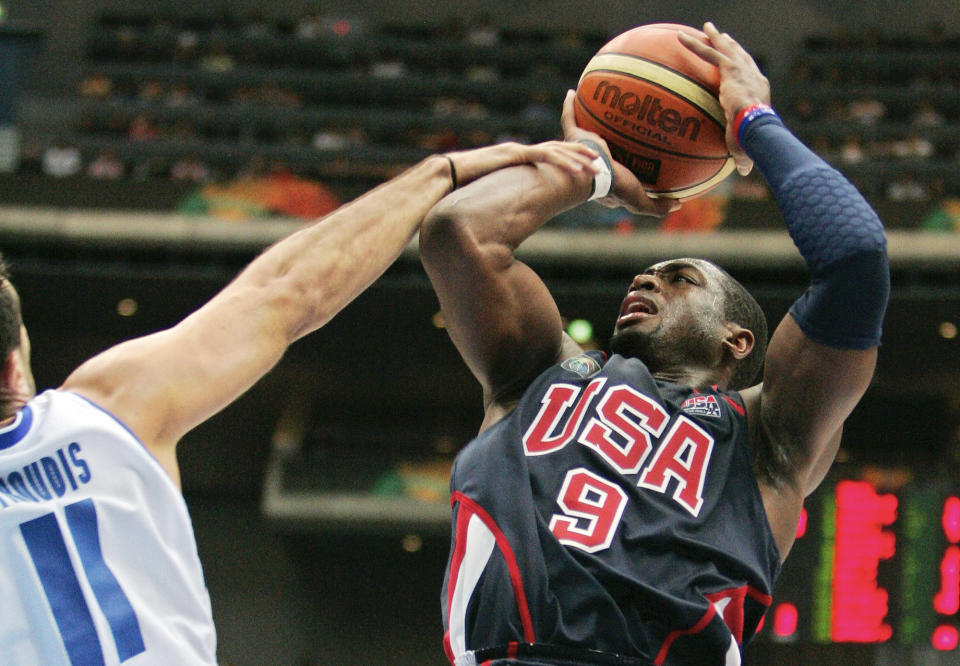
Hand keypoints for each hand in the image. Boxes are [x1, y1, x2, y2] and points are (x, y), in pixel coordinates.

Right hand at [447, 139, 599, 187]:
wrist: (449, 173)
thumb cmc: (465, 184)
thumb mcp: (491, 190)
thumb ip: (503, 193)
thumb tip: (507, 208)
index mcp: (516, 158)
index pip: (547, 155)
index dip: (567, 158)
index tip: (584, 165)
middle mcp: (520, 150)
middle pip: (557, 149)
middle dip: (580, 154)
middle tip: (601, 161)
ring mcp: (518, 150)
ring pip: (556, 151)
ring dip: (578, 159)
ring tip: (597, 167)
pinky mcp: (515, 155)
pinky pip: (545, 157)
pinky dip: (563, 163)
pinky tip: (578, 170)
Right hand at [560, 90, 677, 216]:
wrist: (594, 177)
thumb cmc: (616, 188)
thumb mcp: (639, 200)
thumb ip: (657, 206)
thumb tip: (678, 203)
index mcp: (604, 180)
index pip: (614, 175)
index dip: (623, 171)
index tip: (635, 163)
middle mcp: (591, 162)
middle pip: (598, 151)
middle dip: (604, 144)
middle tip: (617, 130)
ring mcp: (580, 149)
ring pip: (584, 133)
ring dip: (586, 121)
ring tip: (598, 104)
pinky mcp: (573, 137)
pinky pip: (569, 117)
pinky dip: (569, 105)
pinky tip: (573, 92)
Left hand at [678, 22, 770, 175]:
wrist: (757, 127)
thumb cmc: (754, 140)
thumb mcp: (746, 146)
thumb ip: (742, 156)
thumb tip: (744, 172)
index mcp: (759, 91)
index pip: (750, 75)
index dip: (743, 67)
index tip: (736, 61)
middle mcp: (753, 75)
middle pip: (739, 55)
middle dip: (730, 45)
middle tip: (722, 36)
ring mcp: (742, 70)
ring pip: (723, 48)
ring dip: (711, 37)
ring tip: (703, 28)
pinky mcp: (730, 69)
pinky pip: (708, 53)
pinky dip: (694, 44)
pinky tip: (680, 38)